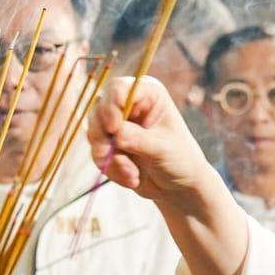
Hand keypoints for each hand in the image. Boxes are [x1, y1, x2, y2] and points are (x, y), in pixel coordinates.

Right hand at [90, 75, 215, 202]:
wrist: (179, 186)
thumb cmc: (180, 160)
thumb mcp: (163, 148)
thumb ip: (138, 139)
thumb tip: (116, 135)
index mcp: (148, 95)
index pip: (118, 89)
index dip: (110, 106)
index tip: (113, 128)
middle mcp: (129, 106)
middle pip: (99, 110)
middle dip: (102, 136)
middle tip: (107, 155)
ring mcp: (117, 126)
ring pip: (94, 134)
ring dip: (109, 158)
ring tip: (132, 175)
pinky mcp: (110, 146)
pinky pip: (98, 154)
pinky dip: (112, 169)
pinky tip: (132, 179)